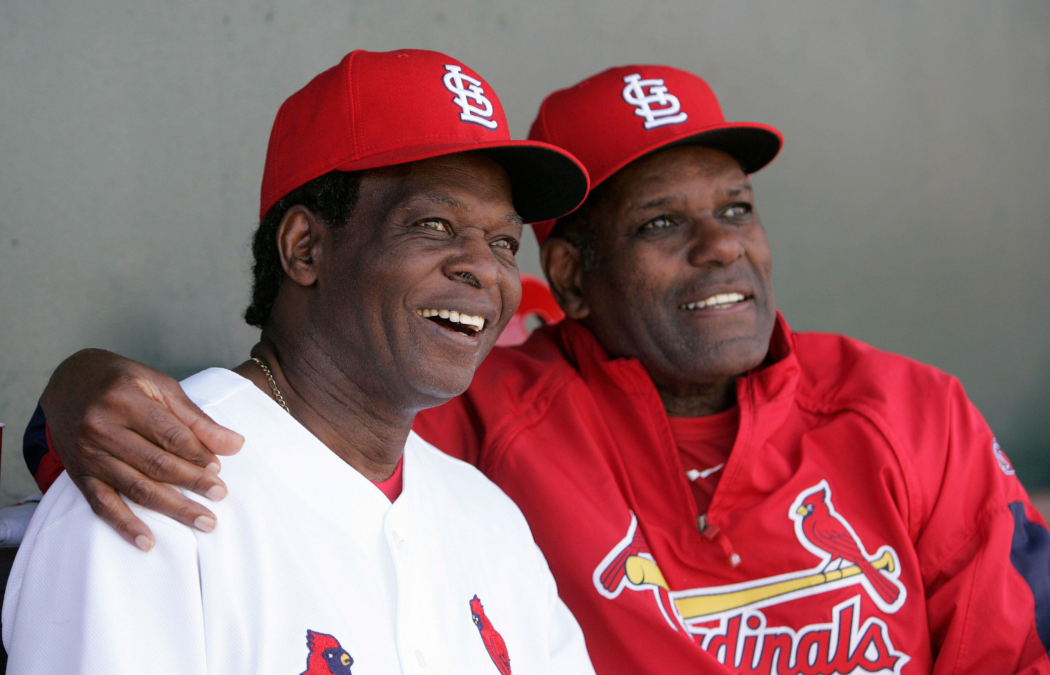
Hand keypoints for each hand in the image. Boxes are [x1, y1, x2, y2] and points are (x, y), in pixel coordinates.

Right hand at [40, 349, 243, 550]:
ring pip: (136, 488)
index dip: (198, 455)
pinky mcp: (78, 474)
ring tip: (204, 521)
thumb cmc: (123, 382)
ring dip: (173, 508)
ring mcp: (87, 454)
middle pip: (156, 464)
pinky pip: (102, 505)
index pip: (170, 436)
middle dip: (193, 482)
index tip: (219, 469)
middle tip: (220, 496)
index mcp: (125, 399)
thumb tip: (235, 445)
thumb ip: (196, 419)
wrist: (69, 382)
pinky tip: (148, 542)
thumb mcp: (160, 386)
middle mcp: (102, 427)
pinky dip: (125, 525)